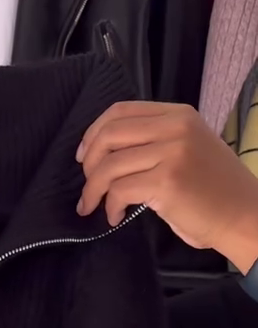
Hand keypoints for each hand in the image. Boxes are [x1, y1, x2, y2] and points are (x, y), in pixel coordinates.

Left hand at [77, 102, 257, 273]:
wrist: (243, 215)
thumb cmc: (213, 191)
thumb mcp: (188, 149)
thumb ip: (155, 142)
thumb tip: (107, 153)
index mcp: (178, 115)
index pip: (121, 111)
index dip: (94, 133)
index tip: (84, 156)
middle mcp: (175, 128)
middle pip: (109, 135)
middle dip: (88, 164)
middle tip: (86, 186)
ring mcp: (172, 153)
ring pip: (109, 166)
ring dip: (92, 190)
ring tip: (92, 206)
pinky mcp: (167, 182)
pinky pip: (120, 190)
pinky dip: (110, 206)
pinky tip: (115, 216)